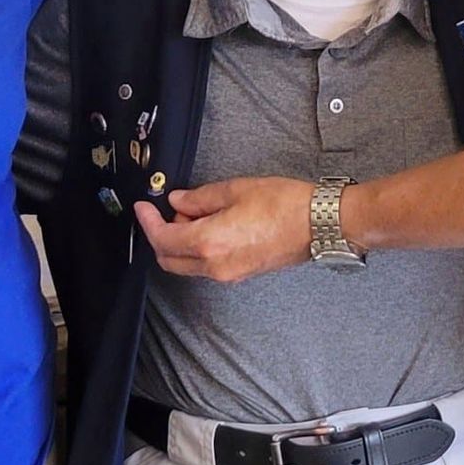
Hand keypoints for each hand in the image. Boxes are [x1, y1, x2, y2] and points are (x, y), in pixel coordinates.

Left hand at [132, 177, 312, 281]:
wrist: (320, 224)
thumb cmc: (285, 205)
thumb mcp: (235, 190)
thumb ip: (200, 198)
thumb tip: (178, 202)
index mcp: (209, 243)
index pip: (162, 239)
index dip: (148, 222)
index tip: (143, 208)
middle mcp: (215, 266)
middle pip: (170, 259)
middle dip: (161, 235)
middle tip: (168, 210)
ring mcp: (229, 274)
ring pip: (187, 265)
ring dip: (181, 242)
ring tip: (195, 214)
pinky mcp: (241, 274)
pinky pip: (207, 266)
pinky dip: (198, 249)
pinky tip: (210, 226)